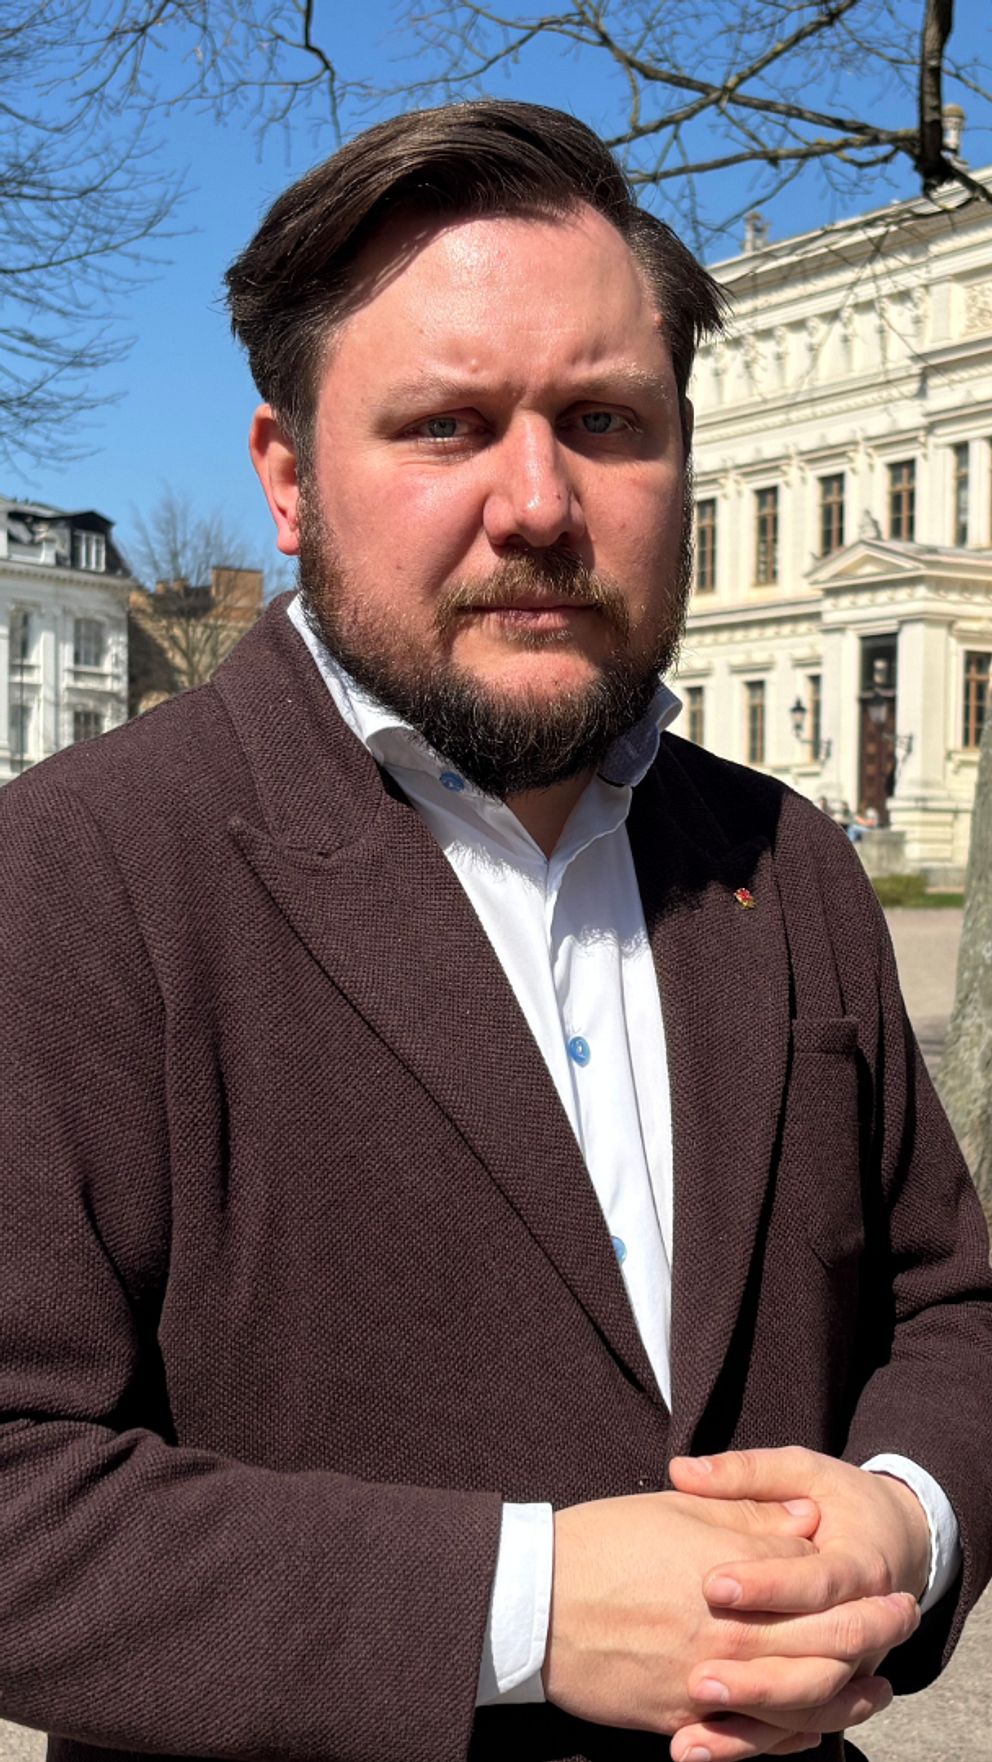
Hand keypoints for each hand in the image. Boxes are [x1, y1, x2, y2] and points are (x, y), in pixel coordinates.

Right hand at [541, 1488, 914, 1742]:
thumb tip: (805, 1521)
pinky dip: (787, 1737)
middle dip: (870, 1636)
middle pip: (823, 1645)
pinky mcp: (680, 1718)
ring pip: (798, 1703)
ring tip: (874, 1689)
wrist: (531, 1600)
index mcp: (731, 1575)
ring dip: (846, 1697)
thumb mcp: (677, 1512)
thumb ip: (747, 1517)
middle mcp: (728, 1633)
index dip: (860, 1588)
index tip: (886, 1583)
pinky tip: (808, 1729)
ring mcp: (706, 1682)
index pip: (817, 1586)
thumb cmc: (601, 1543)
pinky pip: (750, 1740)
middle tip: (897, 1624)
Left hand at [663, 1447, 928, 1759]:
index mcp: (860, 1566)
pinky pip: (792, 1729)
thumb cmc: (840, 1499)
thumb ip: (746, 1473)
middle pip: (819, 1661)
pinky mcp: (828, 1690)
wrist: (895, 1542)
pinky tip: (692, 1743)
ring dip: (752, 1713)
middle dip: (757, 1670)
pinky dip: (746, 1740)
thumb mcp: (802, 1470)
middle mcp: (865, 1627)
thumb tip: (682, 1469)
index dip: (767, 1585)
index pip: (816, 1583)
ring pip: (808, 1704)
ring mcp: (851, 1668)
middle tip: (698, 1673)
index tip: (713, 1585)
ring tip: (694, 1705)